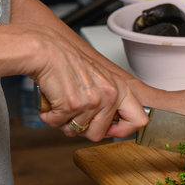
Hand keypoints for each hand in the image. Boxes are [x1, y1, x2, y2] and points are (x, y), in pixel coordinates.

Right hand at [21, 24, 147, 140]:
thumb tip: (114, 127)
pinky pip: (57, 124)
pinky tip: (51, 100)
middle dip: (82, 130)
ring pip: (75, 131)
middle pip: (98, 135)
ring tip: (61, 101)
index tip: (111, 129)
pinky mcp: (72, 105)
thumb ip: (110, 101)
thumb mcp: (101, 79)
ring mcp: (92, 101)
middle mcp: (109, 95)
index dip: (124, 130)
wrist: (45, 49)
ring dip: (63, 121)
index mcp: (120, 89)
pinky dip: (49, 116)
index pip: (139, 121)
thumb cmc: (68, 62)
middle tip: (74, 114)